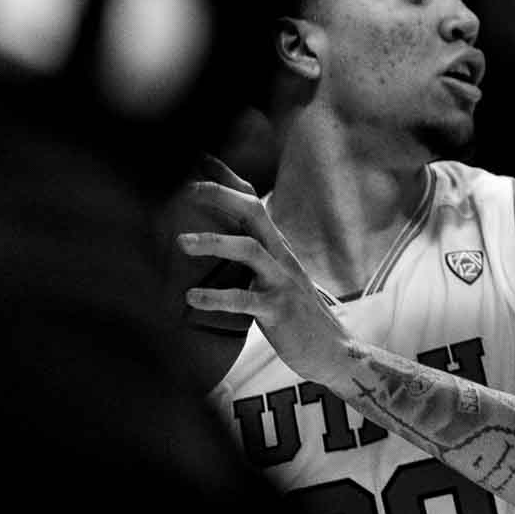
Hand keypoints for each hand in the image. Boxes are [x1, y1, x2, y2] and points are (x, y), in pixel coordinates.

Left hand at [179, 158, 350, 385]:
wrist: (333, 352)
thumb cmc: (297, 316)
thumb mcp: (276, 280)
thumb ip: (253, 262)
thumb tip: (221, 250)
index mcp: (278, 247)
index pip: (252, 203)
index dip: (226, 182)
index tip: (197, 162)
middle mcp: (281, 256)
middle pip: (254, 211)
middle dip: (220, 195)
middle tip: (186, 188)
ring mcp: (281, 281)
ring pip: (250, 249)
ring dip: (214, 242)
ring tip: (181, 242)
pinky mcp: (278, 310)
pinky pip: (245, 300)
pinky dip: (216, 297)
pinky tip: (191, 298)